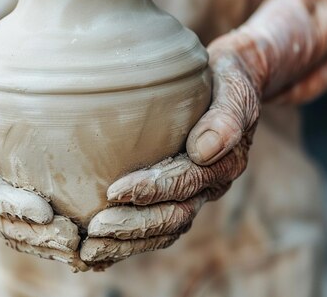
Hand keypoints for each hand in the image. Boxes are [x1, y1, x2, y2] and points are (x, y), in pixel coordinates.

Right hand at [0, 44, 86, 270]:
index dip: (15, 208)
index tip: (45, 212)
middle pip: (4, 223)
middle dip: (37, 235)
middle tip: (73, 238)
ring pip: (17, 228)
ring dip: (46, 241)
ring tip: (80, 245)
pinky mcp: (9, 184)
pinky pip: (28, 217)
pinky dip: (49, 231)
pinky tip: (78, 235)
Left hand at [80, 43, 258, 266]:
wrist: (231, 80)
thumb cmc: (228, 79)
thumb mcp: (234, 88)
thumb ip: (225, 117)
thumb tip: (203, 150)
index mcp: (224, 162)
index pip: (186, 182)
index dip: (152, 189)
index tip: (115, 191)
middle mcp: (210, 184)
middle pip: (174, 216)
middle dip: (134, 226)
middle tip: (95, 230)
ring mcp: (194, 192)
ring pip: (165, 228)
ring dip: (129, 241)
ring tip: (91, 248)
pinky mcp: (178, 193)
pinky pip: (158, 224)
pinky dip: (132, 239)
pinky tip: (102, 246)